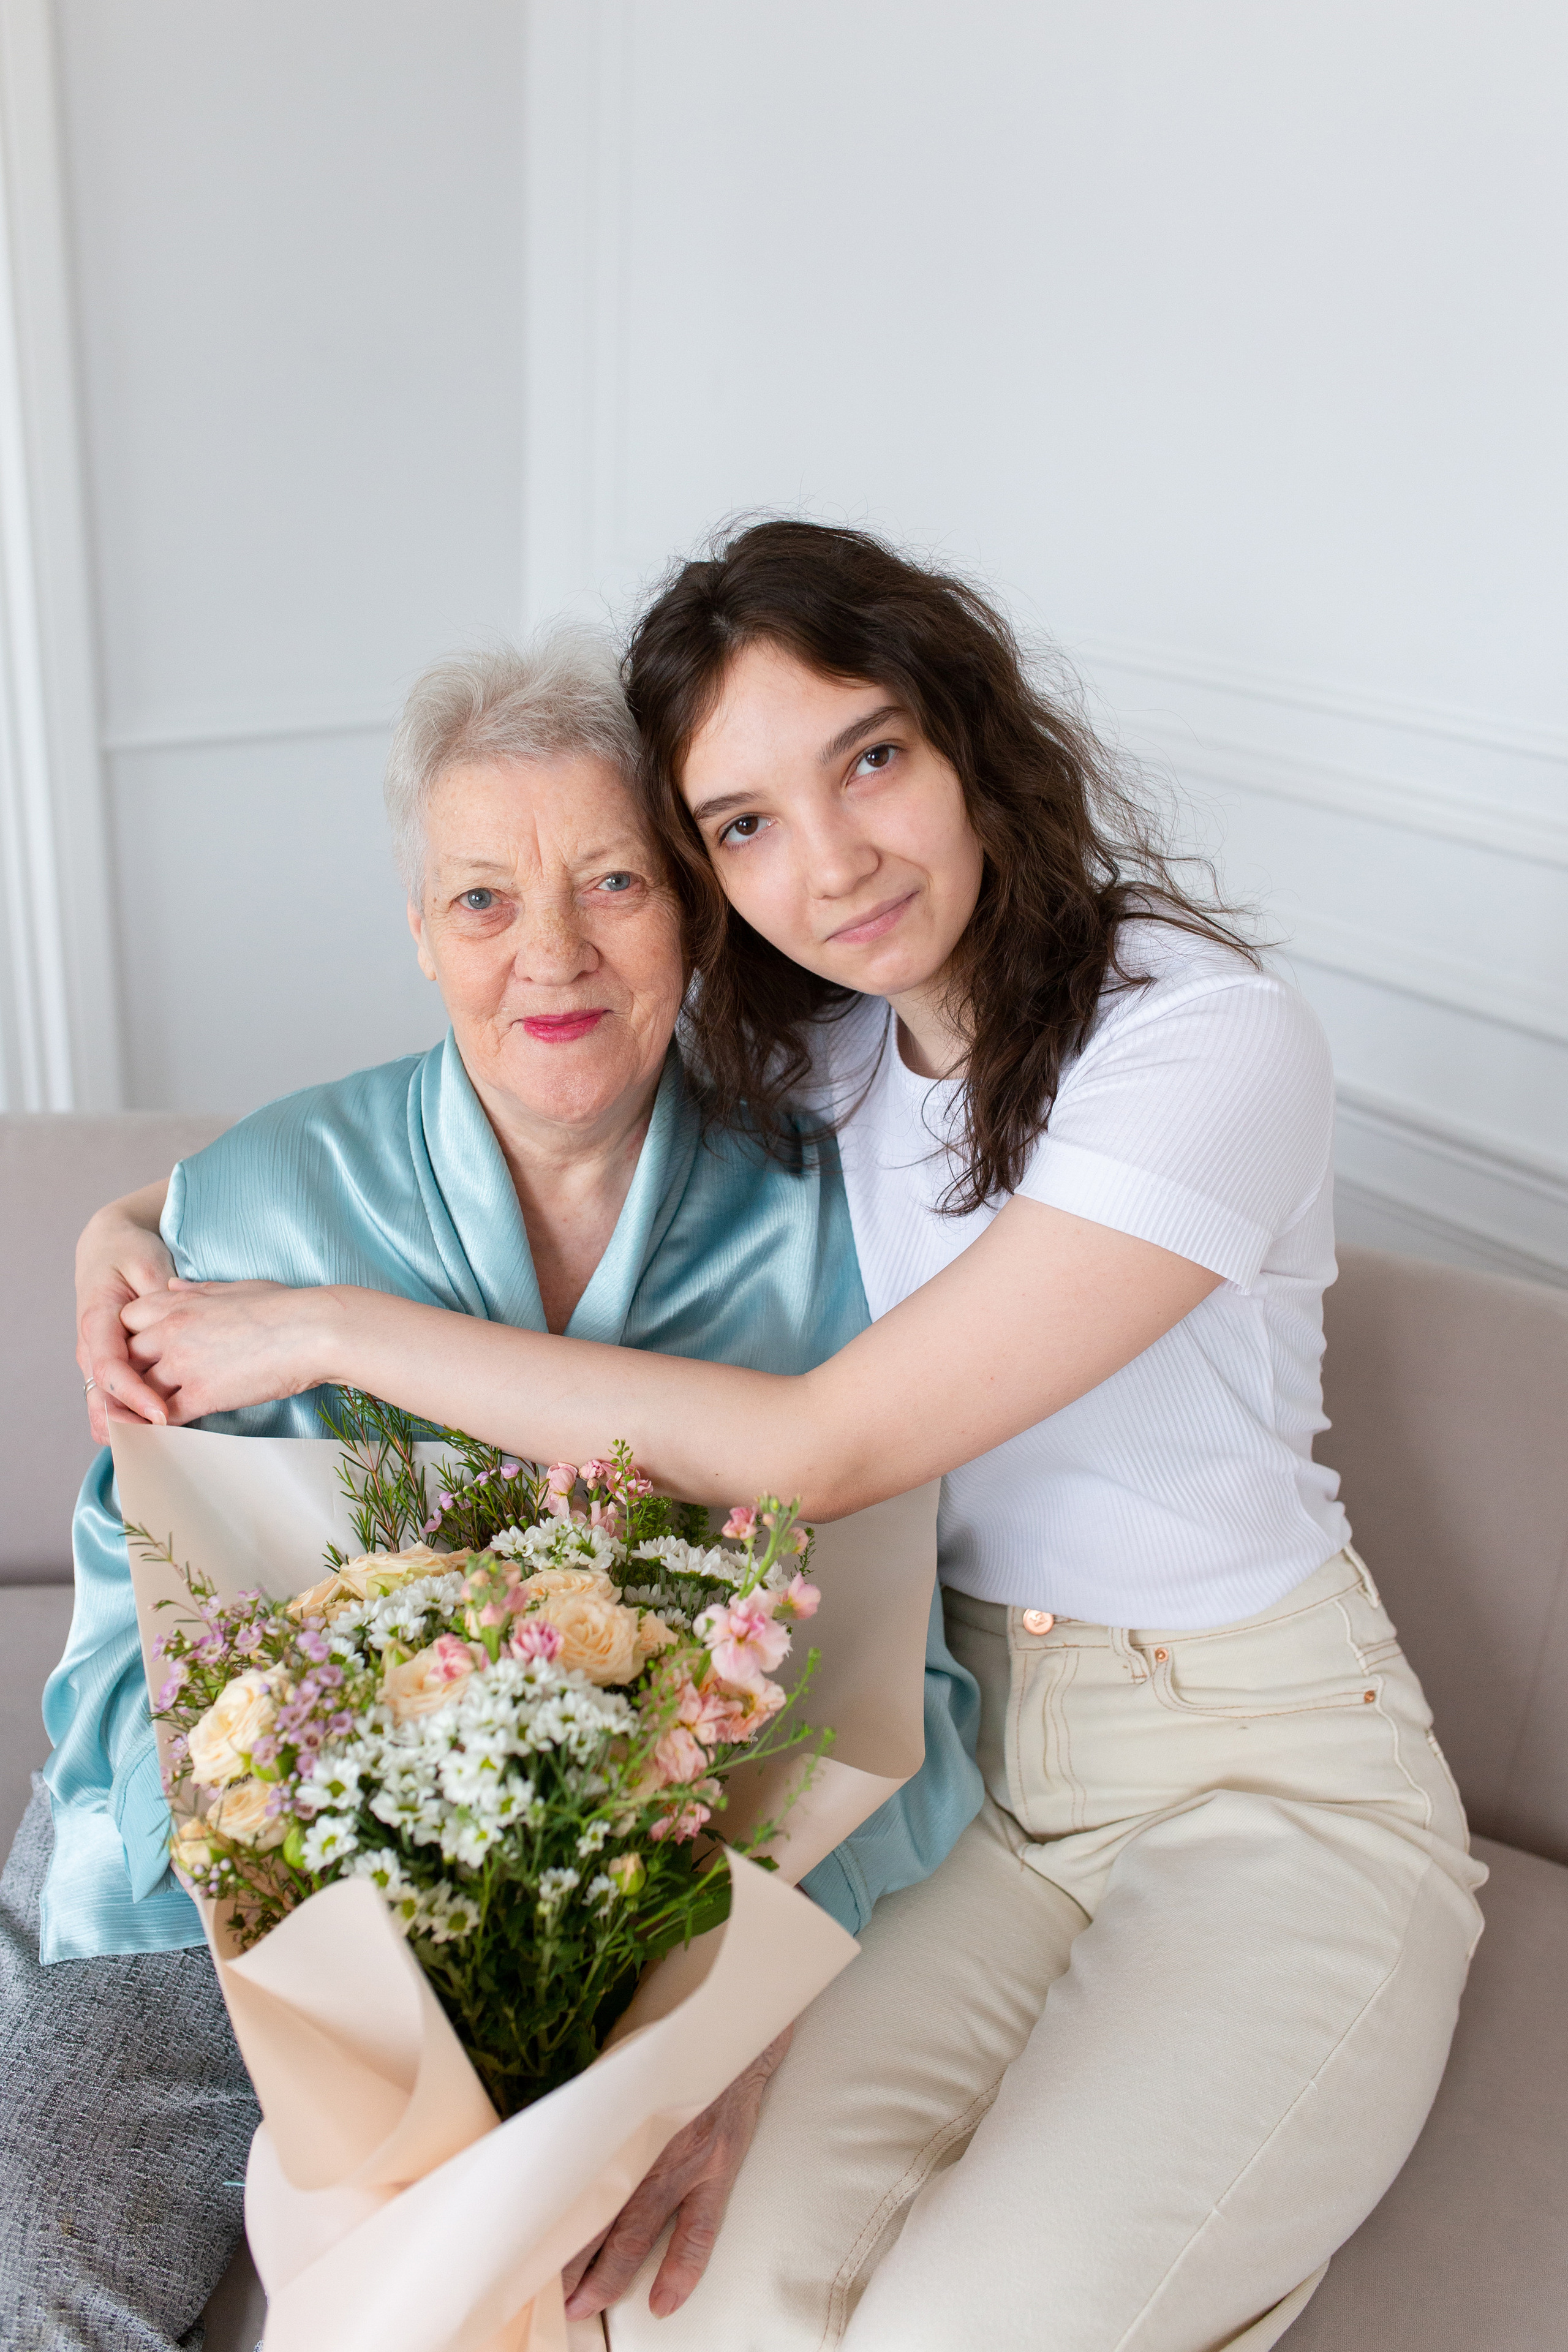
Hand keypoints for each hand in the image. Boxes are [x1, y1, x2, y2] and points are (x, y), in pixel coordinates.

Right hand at [76, 1188, 177, 1438]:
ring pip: (103, 1406)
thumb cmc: (129, 1252)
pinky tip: (157, 1434)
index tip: (163, 1415)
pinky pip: (112, 1401)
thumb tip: (175, 1316)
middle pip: (101, 1398)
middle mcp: (91, 1345)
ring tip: (163, 1449)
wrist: (108, 1244)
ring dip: (129, 1428)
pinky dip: (130, 1419)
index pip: (110, 1369)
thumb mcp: (148, 1263)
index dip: (136, 1396)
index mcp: (98, 1320)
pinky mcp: (108, 1364)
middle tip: (164, 1446)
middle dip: (130, 1425)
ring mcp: (96, 1357)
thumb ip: (159, 1293)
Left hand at [118, 1279, 327, 1421]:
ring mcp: (184, 1365)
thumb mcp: (233, 1287)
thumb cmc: (283, 1306)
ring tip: (146, 1416)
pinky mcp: (203, 1395)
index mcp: (177, 1303)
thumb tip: (173, 1286)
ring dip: (140, 1406)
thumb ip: (196, 1290)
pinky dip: (160, 1425)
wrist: (313, 1331)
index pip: (126, 1320)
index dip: (128, 1337)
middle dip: (128, 1375)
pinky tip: (166, 1431)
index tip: (140, 1350)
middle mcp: (171, 1332)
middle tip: (137, 1390)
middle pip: (124, 1359)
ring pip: (138, 1392)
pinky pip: (165, 1417)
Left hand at [562, 2027, 790, 2321]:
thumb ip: (597, 2105)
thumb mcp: (623, 2065)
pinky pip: (699, 2231)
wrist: (734, 2030)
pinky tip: (664, 2303)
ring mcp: (685, 2162)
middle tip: (541, 2295)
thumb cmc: (671, 2046)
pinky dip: (681, 2271)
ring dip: (608, 2274)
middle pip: (596, 2213)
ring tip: (582, 2307)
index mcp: (618, 2117)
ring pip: (638, 2231)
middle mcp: (646, 2144)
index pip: (573, 2177)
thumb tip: (556, 2133)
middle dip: (567, 2258)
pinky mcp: (718, 2169)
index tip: (521, 2244)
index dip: (547, 2215)